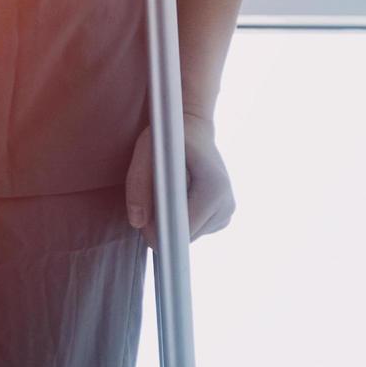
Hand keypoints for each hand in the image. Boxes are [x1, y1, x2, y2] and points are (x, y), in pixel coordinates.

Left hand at [124, 112, 236, 241]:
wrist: (193, 130)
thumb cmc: (169, 137)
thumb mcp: (146, 153)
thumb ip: (138, 186)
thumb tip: (138, 222)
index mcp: (214, 189)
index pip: (182, 229)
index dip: (158, 230)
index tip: (142, 219)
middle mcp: (226, 204)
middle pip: (185, 237)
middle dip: (163, 227)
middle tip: (151, 202)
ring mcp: (227, 212)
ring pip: (189, 236)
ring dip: (172, 223)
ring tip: (168, 194)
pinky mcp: (223, 217)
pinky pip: (195, 231)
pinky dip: (182, 220)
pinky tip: (180, 198)